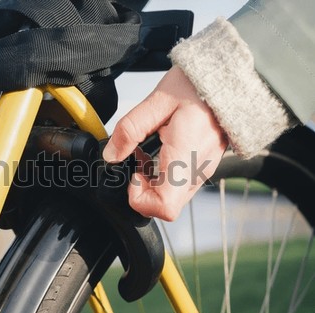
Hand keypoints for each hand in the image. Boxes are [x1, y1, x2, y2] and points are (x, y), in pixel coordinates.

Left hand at [103, 66, 227, 220]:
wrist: (228, 79)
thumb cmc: (196, 87)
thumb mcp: (157, 101)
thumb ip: (130, 129)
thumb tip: (111, 154)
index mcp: (186, 155)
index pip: (164, 207)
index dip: (141, 198)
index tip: (135, 174)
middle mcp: (198, 170)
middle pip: (166, 206)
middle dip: (144, 189)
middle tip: (140, 159)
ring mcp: (203, 171)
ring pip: (173, 197)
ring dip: (154, 182)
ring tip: (151, 152)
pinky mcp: (204, 167)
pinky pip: (180, 184)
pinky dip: (165, 175)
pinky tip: (162, 151)